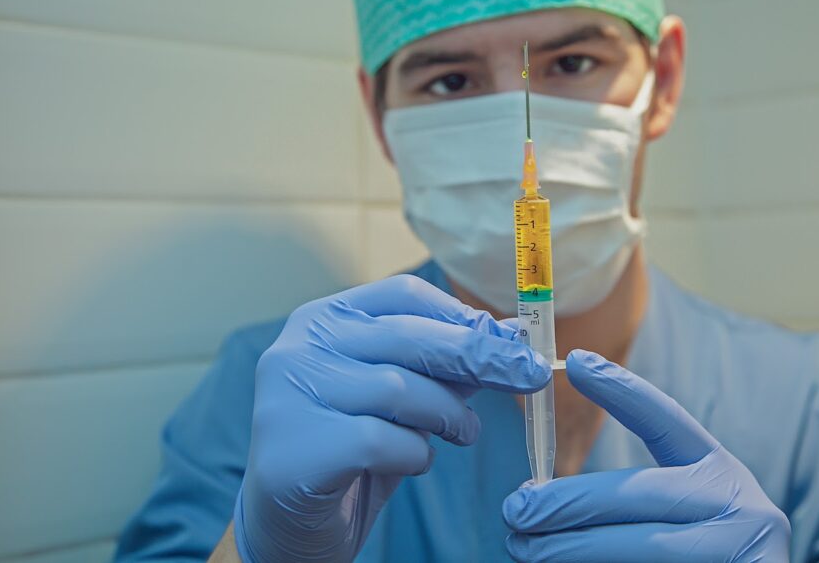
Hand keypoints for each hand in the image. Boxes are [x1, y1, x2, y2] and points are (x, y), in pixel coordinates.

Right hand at [234, 275, 550, 562]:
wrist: (289, 525)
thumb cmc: (351, 450)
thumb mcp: (401, 398)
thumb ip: (443, 364)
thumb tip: (509, 336)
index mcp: (322, 319)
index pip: (402, 294)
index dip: (461, 314)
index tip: (506, 338)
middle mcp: (298, 347)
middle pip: (408, 336)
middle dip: (479, 356)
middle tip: (529, 374)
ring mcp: (290, 396)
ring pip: (399, 388)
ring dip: (448, 414)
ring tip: (464, 431)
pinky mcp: (296, 449)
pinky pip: (382, 441)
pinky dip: (415, 454)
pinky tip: (413, 462)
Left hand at [502, 349, 789, 562]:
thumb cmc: (705, 557)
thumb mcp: (690, 515)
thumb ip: (638, 499)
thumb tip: (543, 496)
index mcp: (722, 475)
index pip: (666, 422)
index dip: (621, 390)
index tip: (574, 362)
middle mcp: (740, 508)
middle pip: (638, 494)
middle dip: (566, 503)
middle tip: (515, 510)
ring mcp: (741, 552)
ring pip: (640, 547)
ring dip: (571, 548)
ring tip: (524, 547)